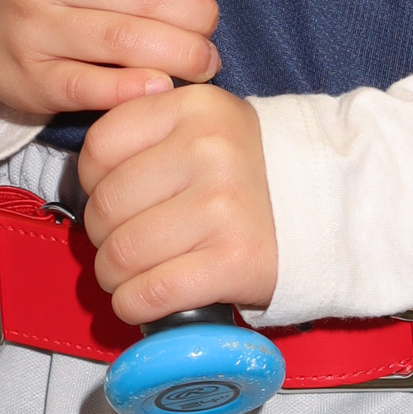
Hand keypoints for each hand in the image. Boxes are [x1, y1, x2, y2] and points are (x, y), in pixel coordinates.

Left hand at [79, 86, 278, 324]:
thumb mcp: (203, 124)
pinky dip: (134, 304)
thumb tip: (88, 172)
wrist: (324, 206)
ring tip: (132, 274)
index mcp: (194, 108)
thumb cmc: (245, 169)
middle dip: (102, 236)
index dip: (93, 182)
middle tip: (124, 243)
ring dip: (114, 277)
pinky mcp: (234, 261)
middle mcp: (208, 150)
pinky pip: (151, 293)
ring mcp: (223, 207)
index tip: (116, 197)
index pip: (99, 148)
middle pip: (105, 207)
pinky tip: (143, 299)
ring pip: (121, 255)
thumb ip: (148, 129)